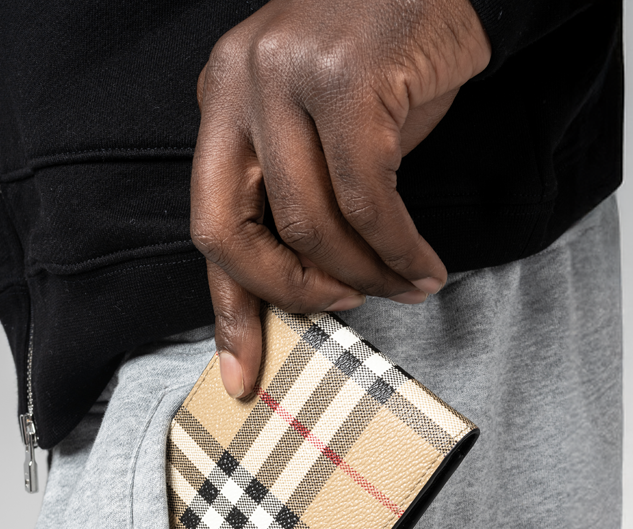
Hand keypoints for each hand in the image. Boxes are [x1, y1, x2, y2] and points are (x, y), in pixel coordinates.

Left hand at [191, 0, 491, 398]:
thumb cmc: (394, 52)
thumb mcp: (326, 120)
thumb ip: (301, 188)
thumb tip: (300, 287)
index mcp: (223, 93)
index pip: (210, 219)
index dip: (228, 307)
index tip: (243, 372)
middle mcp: (240, 79)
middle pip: (234, 232)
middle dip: (293, 294)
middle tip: (345, 311)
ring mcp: (289, 75)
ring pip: (312, 224)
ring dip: (365, 275)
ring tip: (405, 286)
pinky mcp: (349, 80)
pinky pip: (370, 200)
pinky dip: (400, 249)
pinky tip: (423, 265)